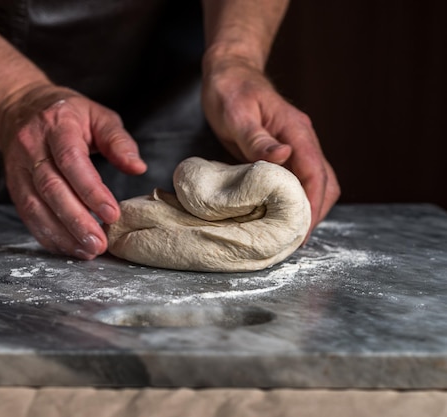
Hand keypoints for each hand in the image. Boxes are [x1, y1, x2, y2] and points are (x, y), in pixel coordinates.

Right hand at [0, 84, 146, 258]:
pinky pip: (28, 216)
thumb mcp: (97, 116)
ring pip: (35, 206)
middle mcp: (32, 147)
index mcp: (56, 126)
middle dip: (76, 220)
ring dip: (62, 234)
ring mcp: (18, 169)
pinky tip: (69, 248)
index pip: (71, 161)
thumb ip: (118, 141)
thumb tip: (138, 167)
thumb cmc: (67, 114)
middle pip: (51, 189)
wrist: (18, 108)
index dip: (91, 190)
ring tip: (88, 251)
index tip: (112, 214)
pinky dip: (48, 235)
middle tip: (100, 243)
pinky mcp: (14, 186)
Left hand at [201, 55, 339, 236]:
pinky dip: (294, 198)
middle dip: (314, 212)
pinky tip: (279, 212)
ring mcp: (295, 146)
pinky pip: (297, 179)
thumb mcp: (238, 114)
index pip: (315, 174)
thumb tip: (284, 157)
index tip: (301, 231)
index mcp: (296, 131)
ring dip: (307, 207)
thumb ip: (258, 138)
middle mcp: (302, 140)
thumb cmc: (230, 90)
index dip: (312, 204)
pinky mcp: (283, 153)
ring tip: (288, 232)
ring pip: (315, 182)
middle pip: (324, 182)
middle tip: (293, 240)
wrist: (229, 72)